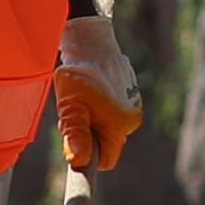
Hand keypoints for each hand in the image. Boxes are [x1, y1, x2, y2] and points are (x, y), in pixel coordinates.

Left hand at [51, 16, 143, 172]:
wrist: (92, 43)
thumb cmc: (81, 76)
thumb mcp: (73, 108)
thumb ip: (76, 136)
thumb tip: (78, 161)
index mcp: (121, 126)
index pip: (106, 160)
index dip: (89, 156)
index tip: (73, 142)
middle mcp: (131, 120)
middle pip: (105, 144)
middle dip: (88, 136)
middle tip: (74, 113)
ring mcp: (131, 107)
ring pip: (105, 128)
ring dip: (91, 121)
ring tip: (80, 100)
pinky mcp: (127, 96)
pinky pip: (109, 114)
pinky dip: (96, 109)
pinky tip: (89, 92)